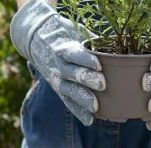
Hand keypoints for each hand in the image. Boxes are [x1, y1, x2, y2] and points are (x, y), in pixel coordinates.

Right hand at [10, 0, 105, 125]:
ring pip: (68, 90)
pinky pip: (66, 101)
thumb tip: (114, 42)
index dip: (86, 60)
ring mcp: (56, 78)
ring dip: (82, 98)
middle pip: (72, 74)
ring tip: (96, 106)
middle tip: (103, 84)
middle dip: (87, 79)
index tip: (99, 65)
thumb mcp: (74, 31)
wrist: (36, 40)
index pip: (74, 54)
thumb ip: (91, 39)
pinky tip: (89, 119)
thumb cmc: (62, 33)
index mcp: (62, 48)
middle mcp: (58, 65)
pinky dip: (77, 110)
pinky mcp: (57, 88)